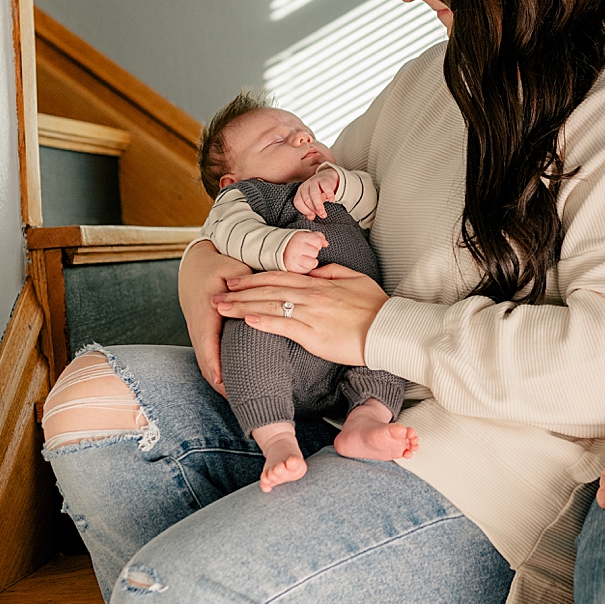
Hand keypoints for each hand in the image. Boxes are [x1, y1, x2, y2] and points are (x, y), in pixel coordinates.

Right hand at [177, 239, 250, 393]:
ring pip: (207, 363)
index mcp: (206, 311)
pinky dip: (220, 372)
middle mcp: (200, 327)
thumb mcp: (230, 268)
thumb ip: (246, 282)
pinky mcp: (204, 336)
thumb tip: (263, 294)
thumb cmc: (217, 265)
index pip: (208, 343)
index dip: (215, 363)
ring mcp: (200, 334)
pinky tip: (234, 385)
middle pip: (206, 361)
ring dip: (221, 381)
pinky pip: (210, 358)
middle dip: (221, 382)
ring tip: (241, 400)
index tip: (224, 381)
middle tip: (241, 401)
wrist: (195, 265)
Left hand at [215, 263, 388, 366]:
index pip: (280, 276)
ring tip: (221, 307)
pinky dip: (263, 321)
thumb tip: (311, 269)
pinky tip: (246, 319)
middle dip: (240, 290)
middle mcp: (311, 295)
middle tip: (216, 292)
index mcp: (319, 282)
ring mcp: (311, 314)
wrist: (387, 330)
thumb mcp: (354, 279)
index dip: (254, 277)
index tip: (235, 278)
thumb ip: (331, 272)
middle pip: (268, 289)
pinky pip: (283, 325)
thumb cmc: (374, 307)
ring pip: (270, 305)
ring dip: (242, 305)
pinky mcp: (313, 334)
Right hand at [282, 230, 327, 272]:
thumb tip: (326, 244)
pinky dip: (306, 268)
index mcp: (300, 237)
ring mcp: (294, 259)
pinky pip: (307, 270)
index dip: (317, 244)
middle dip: (313, 253)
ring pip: (313, 263)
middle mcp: (296, 247)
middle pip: (316, 252)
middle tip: (306, 252)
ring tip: (305, 258)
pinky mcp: (293, 269)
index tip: (311, 245)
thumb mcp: (305, 236)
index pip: (318, 241)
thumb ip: (318, 237)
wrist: (280, 251)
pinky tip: (301, 263)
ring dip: (311, 262)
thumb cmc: (296, 243)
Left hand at [290, 163, 340, 218]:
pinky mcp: (324, 179)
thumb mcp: (312, 200)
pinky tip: (332, 200)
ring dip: (319, 205)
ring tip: (323, 213)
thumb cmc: (318, 192)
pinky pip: (325, 186)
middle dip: (314, 209)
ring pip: (314, 193)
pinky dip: (329, 194)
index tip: (312, 217)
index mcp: (300, 192)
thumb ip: (310, 209)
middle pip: (307, 199)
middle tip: (322, 215)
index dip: (304, 210)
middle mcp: (305, 186)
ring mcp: (314, 182)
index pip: (298, 202)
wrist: (326, 177)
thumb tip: (311, 218)